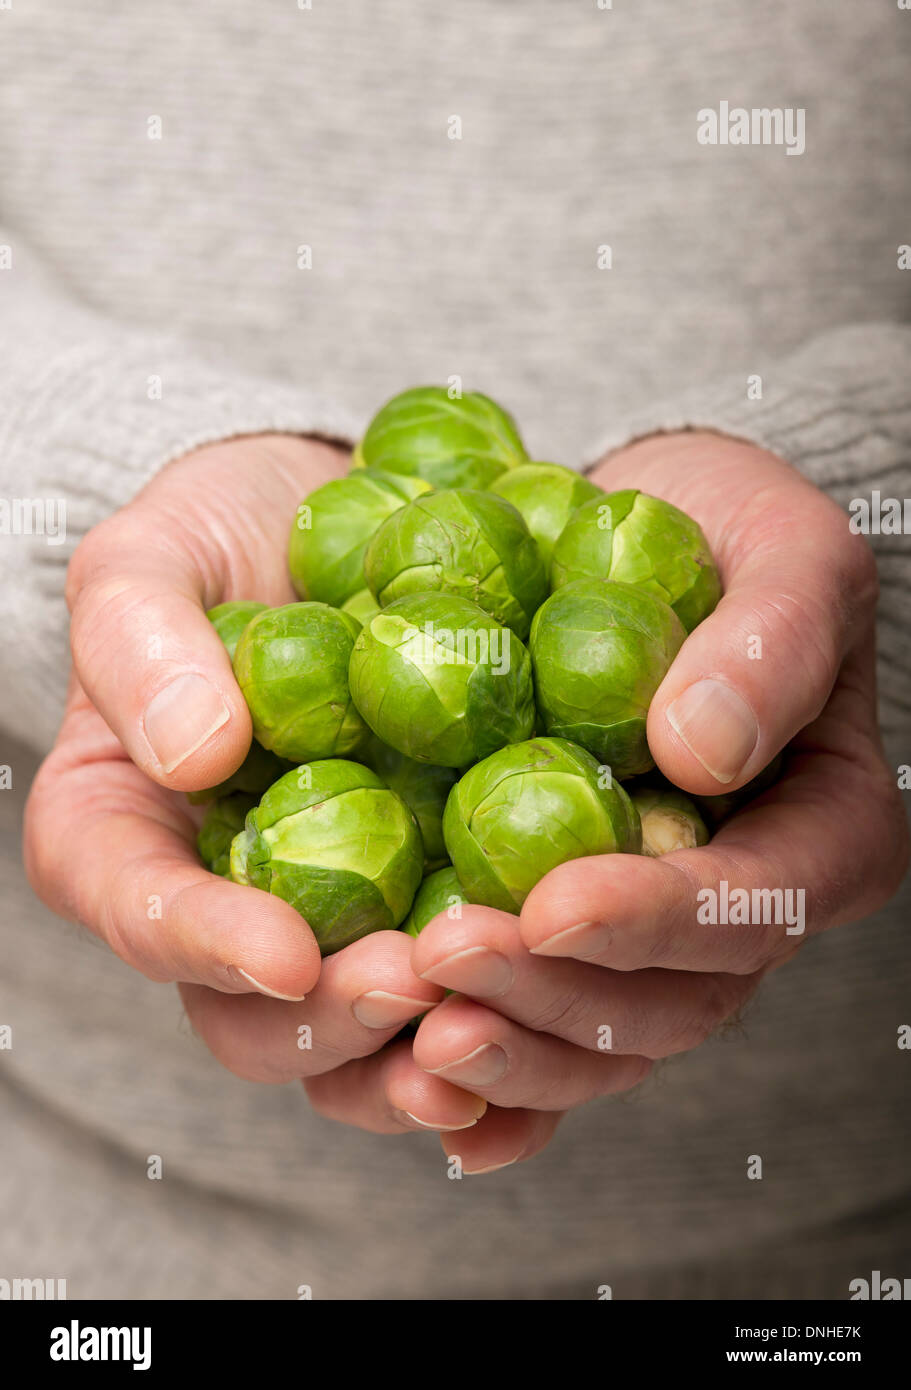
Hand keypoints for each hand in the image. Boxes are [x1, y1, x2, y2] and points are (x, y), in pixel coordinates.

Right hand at [23, 433, 466, 1106]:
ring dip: (433, 1050)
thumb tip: (194, 755)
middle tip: (418, 981)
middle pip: (254, 1019)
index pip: (138, 909)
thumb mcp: (154, 555)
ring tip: (504, 1008)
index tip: (283, 954)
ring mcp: (346, 915)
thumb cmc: (228, 534)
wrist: (358, 518)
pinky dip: (522, 1022)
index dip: (203, 947)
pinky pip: (478, 992)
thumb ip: (139, 640)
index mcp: (130, 833)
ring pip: (369, 1039)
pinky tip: (578, 1000)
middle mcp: (234, 903)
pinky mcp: (447, 899)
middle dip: (334, 1019)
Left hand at [304, 430, 908, 1171]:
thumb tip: (701, 755)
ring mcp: (647, 944)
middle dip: (554, 995)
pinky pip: (528, 1031)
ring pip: (593, 1044)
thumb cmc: (728, 538)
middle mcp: (738, 916)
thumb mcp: (783, 549)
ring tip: (402, 1026)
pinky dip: (474, 1080)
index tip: (553, 901)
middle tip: (443, 960)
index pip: (756, 907)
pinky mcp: (564, 941)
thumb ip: (775, 643)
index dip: (658, 921)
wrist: (631, 545)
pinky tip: (398, 1078)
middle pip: (668, 1006)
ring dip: (502, 1048)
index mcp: (820, 836)